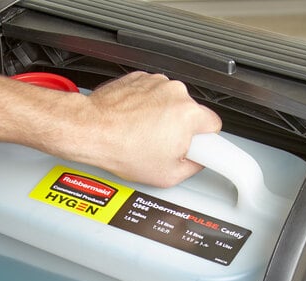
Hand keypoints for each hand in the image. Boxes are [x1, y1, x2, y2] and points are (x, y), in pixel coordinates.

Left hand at [50, 71, 221, 186]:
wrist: (91, 130)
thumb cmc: (123, 149)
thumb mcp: (168, 175)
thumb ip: (192, 167)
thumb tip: (196, 162)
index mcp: (189, 114)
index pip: (214, 126)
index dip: (205, 142)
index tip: (198, 148)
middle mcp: (176, 92)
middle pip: (191, 114)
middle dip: (180, 131)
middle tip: (162, 147)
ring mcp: (156, 82)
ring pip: (170, 104)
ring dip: (161, 118)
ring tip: (143, 135)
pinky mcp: (139, 78)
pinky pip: (151, 96)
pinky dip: (145, 108)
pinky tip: (133, 123)